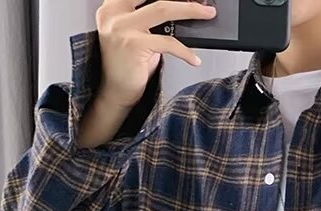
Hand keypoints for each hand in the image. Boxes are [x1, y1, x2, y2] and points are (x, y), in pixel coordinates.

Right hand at [95, 0, 216, 107]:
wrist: (115, 93)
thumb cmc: (128, 66)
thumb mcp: (136, 35)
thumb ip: (149, 20)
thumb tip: (182, 11)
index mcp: (113, 6)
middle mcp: (114, 13)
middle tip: (203, 3)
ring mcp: (122, 27)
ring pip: (163, 9)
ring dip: (190, 10)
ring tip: (207, 14)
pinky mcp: (133, 45)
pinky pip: (167, 42)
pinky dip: (185, 51)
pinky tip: (194, 59)